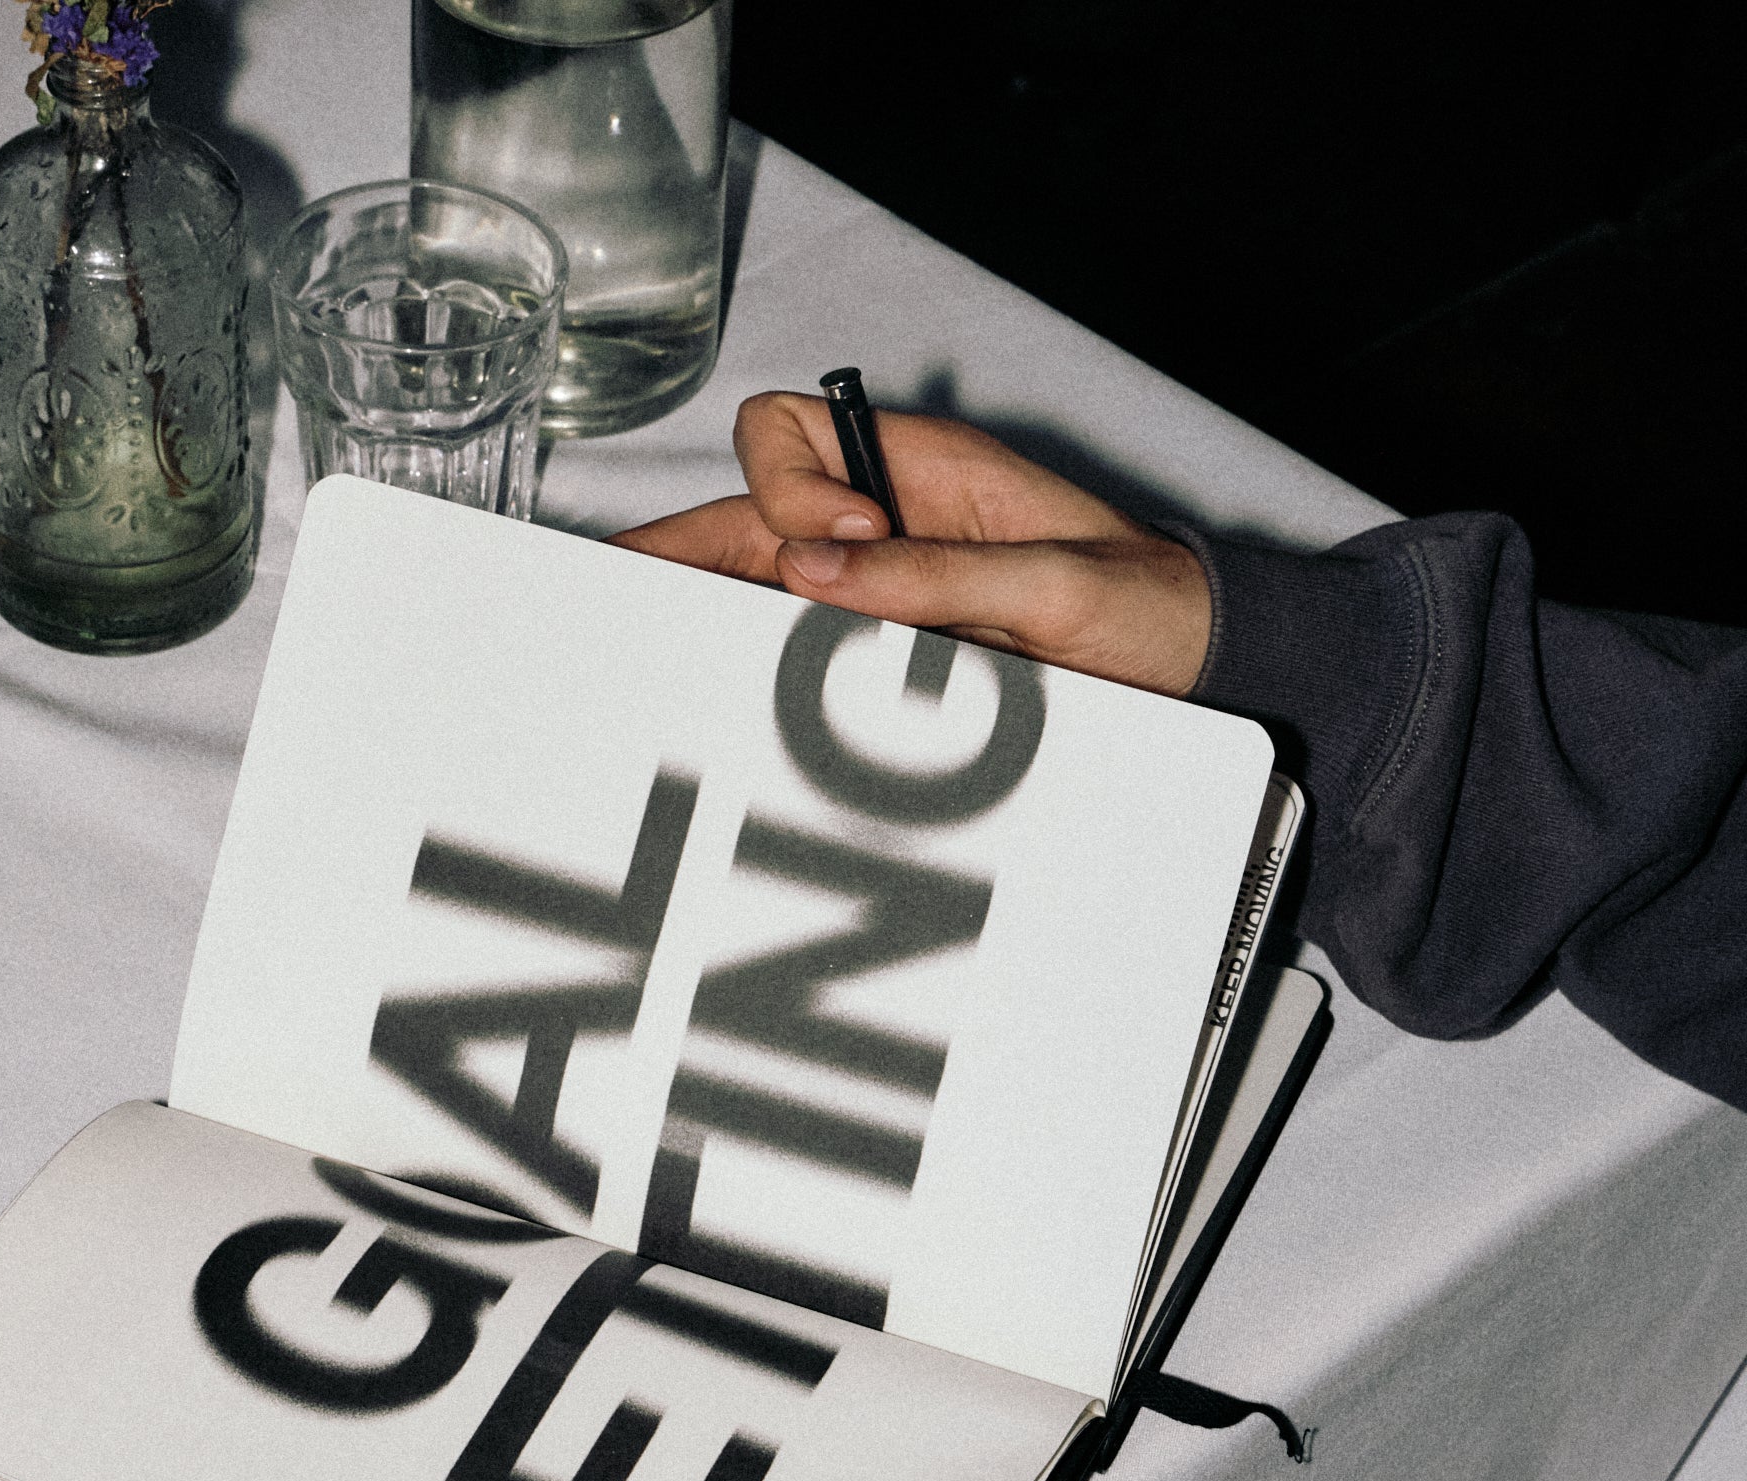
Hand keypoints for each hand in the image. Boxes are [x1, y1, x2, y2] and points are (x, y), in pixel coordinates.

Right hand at [610, 392, 1210, 697]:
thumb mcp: (1052, 581)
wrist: (1189, 668)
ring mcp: (876, 591)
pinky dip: (758, 667)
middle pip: (743, 515)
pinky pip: (796, 651)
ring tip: (675, 659)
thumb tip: (813, 566)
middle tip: (637, 594)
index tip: (851, 538)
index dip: (790, 482)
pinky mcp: (884, 653)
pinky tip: (731, 698)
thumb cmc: (1142, 604)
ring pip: (755, 588)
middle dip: (689, 551)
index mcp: (918, 470)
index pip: (788, 435)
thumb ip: (937, 572)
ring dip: (718, 616)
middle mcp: (882, 524)